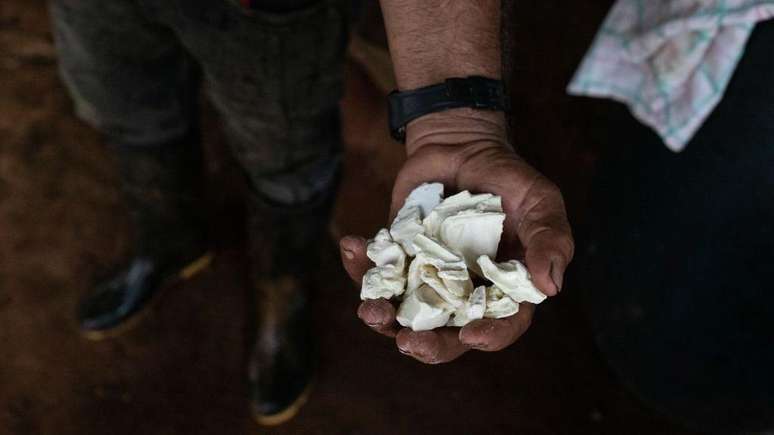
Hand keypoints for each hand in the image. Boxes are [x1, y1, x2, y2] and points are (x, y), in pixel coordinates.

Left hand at [339, 109, 573, 363]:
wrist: (460, 145)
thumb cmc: (506, 175)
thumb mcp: (539, 200)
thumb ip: (549, 239)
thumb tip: (550, 286)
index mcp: (503, 288)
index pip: (502, 324)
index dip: (489, 336)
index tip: (471, 334)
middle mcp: (464, 292)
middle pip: (448, 333)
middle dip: (427, 344)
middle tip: (408, 342)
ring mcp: (427, 278)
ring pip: (404, 313)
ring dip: (383, 318)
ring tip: (370, 311)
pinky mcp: (397, 259)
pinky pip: (375, 274)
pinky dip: (359, 267)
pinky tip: (351, 246)